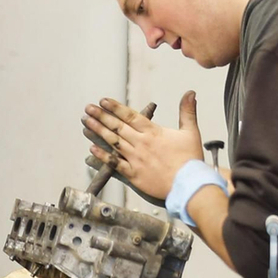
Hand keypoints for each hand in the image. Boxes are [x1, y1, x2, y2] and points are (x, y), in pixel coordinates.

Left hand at [82, 91, 204, 202]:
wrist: (188, 185)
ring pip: (113, 142)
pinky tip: (92, 148)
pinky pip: (115, 164)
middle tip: (88, 109)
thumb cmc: (190, 160)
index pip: (130, 116)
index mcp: (153, 132)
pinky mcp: (134, 175)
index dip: (115, 107)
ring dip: (98, 132)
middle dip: (101, 116)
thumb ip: (187, 111)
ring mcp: (136, 159)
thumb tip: (190, 93)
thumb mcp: (191, 132)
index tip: (103, 101)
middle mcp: (141, 143)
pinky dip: (103, 156)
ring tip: (86, 123)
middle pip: (117, 127)